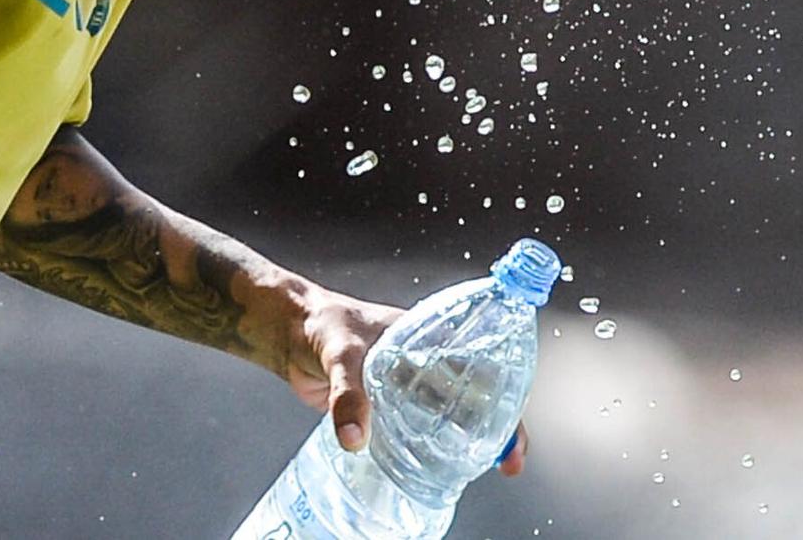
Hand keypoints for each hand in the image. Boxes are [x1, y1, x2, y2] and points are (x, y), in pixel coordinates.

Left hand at [279, 284, 531, 475]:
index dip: (506, 402)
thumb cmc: (322, 326)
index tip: (513, 436)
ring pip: (448, 418)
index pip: (483, 368)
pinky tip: (431, 472)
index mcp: (432, 339)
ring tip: (473, 476)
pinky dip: (429, 451)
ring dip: (464, 445)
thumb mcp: (341, 354)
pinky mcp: (385, 408)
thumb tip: (355, 439)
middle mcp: (427, 363)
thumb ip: (347, 395)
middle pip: (475, 399)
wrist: (289, 332)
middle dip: (496, 431)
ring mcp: (407, 387)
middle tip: (505, 466)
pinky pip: (415, 432)